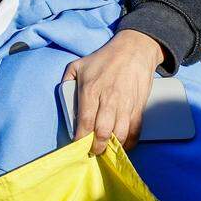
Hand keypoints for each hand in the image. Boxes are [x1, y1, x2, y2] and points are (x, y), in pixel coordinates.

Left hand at [65, 29, 163, 154]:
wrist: (135, 49)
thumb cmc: (106, 58)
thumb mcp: (79, 64)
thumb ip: (67, 80)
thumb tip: (61, 94)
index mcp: (91, 90)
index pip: (84, 121)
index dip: (81, 138)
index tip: (78, 146)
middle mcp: (109, 99)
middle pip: (103, 132)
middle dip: (97, 147)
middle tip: (93, 151)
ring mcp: (126, 104)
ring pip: (120, 134)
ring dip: (113, 147)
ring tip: (106, 150)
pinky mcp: (139, 106)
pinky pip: (135, 131)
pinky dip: (130, 142)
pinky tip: (123, 145)